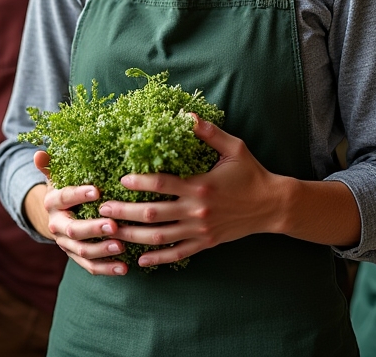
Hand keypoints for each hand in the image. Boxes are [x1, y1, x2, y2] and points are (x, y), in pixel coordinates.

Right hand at [31, 150, 127, 275]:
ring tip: (122, 246)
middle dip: (94, 228)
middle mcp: (57, 225)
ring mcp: (66, 244)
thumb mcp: (57, 175)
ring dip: (102, 250)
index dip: (79, 194)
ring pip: (82, 251)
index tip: (97, 191)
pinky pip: (90, 266)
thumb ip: (50, 165)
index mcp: (52, 202)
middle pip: (74, 230)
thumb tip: (39, 153)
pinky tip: (124, 267)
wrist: (57, 214)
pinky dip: (107, 268)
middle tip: (114, 225)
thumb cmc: (65, 187)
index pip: (65, 197)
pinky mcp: (76, 257)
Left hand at [97, 116, 281, 267]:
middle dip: (125, 211)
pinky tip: (141, 260)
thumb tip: (186, 115)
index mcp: (201, 186)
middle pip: (153, 214)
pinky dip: (158, 259)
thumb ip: (209, 132)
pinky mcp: (205, 243)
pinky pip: (178, 254)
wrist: (272, 206)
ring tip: (112, 232)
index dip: (140, 182)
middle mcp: (196, 210)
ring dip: (133, 235)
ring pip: (160, 237)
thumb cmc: (252, 173)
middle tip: (103, 208)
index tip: (121, 179)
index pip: (163, 184)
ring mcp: (200, 230)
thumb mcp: (234, 148)